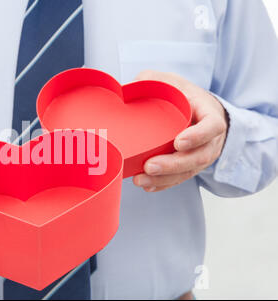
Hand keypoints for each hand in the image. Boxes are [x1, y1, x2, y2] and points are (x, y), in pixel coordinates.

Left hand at [133, 70, 228, 191]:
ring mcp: (202, 156)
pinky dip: (163, 184)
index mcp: (210, 114)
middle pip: (198, 157)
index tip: (178, 142)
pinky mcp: (190, 167)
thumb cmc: (181, 95)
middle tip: (149, 166)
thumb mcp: (169, 81)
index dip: (198, 136)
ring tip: (141, 180)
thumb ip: (150, 81)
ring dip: (164, 178)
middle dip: (173, 165)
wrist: (197, 110)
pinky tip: (147, 186)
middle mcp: (210, 140)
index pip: (212, 127)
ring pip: (188, 172)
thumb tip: (122, 90)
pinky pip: (179, 180)